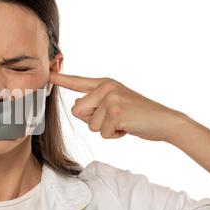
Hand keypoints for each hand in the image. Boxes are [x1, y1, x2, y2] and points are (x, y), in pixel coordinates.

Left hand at [49, 72, 183, 141]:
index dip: (60, 79)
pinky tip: (127, 128)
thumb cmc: (137, 115)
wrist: (164, 121)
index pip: (77, 82)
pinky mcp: (116, 112)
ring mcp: (111, 98)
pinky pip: (102, 132)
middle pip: (77, 111)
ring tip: (123, 122)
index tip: (45, 73)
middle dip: (93, 121)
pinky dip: (115, 136)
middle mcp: (106, 87)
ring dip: (106, 129)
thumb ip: (94, 103)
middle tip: (115, 118)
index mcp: (105, 84)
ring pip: (90, 125)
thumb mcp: (114, 104)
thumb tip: (76, 104)